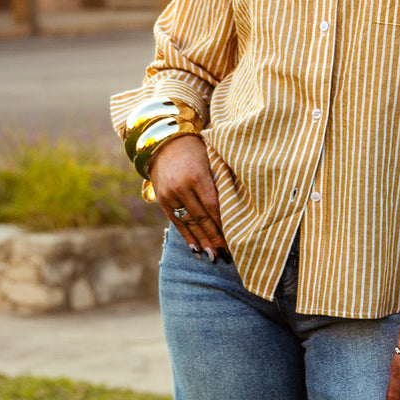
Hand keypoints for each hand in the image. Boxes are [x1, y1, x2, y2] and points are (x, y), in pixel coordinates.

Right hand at [148, 136, 227, 257]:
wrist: (164, 142)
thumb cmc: (196, 150)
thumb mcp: (210, 160)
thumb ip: (220, 181)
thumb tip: (237, 206)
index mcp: (196, 175)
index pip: (213, 206)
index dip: (223, 224)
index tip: (234, 238)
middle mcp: (181, 187)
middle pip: (201, 218)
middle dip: (215, 237)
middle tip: (227, 255)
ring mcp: (169, 195)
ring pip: (188, 223)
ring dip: (202, 241)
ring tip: (213, 256)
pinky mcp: (162, 200)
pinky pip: (176, 222)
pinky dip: (187, 236)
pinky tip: (196, 248)